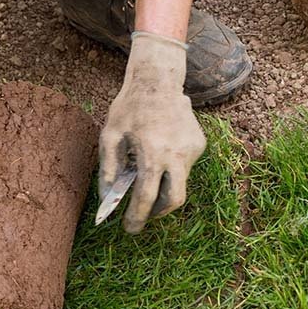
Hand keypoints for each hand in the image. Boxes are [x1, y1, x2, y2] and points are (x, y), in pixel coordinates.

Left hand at [101, 31, 207, 233]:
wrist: (158, 80)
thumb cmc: (129, 107)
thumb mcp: (110, 136)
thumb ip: (108, 170)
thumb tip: (108, 199)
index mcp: (153, 153)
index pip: (146, 197)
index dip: (137, 217)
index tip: (129, 228)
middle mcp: (177, 154)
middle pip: (174, 200)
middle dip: (158, 213)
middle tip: (143, 214)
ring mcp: (192, 149)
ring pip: (181, 181)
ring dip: (163, 185)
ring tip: (146, 168)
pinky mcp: (199, 144)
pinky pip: (184, 165)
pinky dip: (171, 167)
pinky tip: (159, 147)